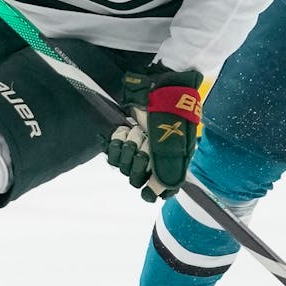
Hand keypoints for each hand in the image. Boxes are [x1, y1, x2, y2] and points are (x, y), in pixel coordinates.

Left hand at [105, 65, 202, 201]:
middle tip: (146, 143)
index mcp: (169, 163)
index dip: (151, 188)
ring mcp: (137, 147)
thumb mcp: (173, 145)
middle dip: (138, 160)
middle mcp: (152, 159)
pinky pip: (112, 151)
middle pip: (135, 177)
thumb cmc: (171, 117)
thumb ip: (164, 173)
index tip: (149, 184)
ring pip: (122, 164)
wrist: (161, 90)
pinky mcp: (123, 137)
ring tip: (137, 131)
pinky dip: (116, 141)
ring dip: (129, 146)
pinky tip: (124, 130)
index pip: (157, 189)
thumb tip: (154, 195)